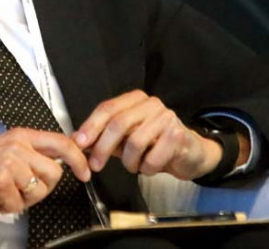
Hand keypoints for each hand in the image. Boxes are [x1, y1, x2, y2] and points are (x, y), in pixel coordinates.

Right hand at [0, 127, 90, 213]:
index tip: (85, 171)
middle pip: (54, 173)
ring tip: (3, 190)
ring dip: (22, 199)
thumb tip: (61, 164)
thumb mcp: (6, 149)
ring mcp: (8, 163)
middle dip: (40, 187)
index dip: (78, 159)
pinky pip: (18, 205)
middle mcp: (17, 146)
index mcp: (21, 136)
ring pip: (38, 191)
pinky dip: (6, 207)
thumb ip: (31, 153)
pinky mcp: (0, 181)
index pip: (62, 142)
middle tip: (19, 187)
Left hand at [72, 90, 226, 179]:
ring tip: (133, 166)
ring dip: (129, 162)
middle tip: (95, 165)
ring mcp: (166, 117)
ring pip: (135, 142)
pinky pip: (152, 157)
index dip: (91, 126)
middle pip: (118, 124)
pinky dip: (146, 168)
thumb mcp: (126, 139)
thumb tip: (78, 140)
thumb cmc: (155, 145)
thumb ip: (104, 137)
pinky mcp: (178, 135)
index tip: (79, 143)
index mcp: (135, 99)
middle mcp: (151, 104)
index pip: (107, 108)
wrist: (190, 153)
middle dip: (103, 147)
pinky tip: (150, 166)